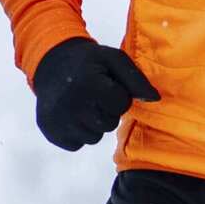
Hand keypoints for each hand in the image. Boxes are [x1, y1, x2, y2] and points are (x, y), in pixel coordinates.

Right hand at [33, 37, 159, 150]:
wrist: (50, 64)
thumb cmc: (88, 62)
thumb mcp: (113, 59)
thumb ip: (135, 78)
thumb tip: (154, 99)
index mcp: (88, 83)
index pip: (121, 104)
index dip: (118, 95)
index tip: (107, 85)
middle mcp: (71, 104)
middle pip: (107, 124)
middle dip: (106, 112)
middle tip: (94, 95)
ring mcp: (58, 120)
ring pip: (93, 137)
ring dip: (92, 124)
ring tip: (83, 105)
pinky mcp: (51, 132)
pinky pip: (77, 144)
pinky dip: (77, 133)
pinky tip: (71, 115)